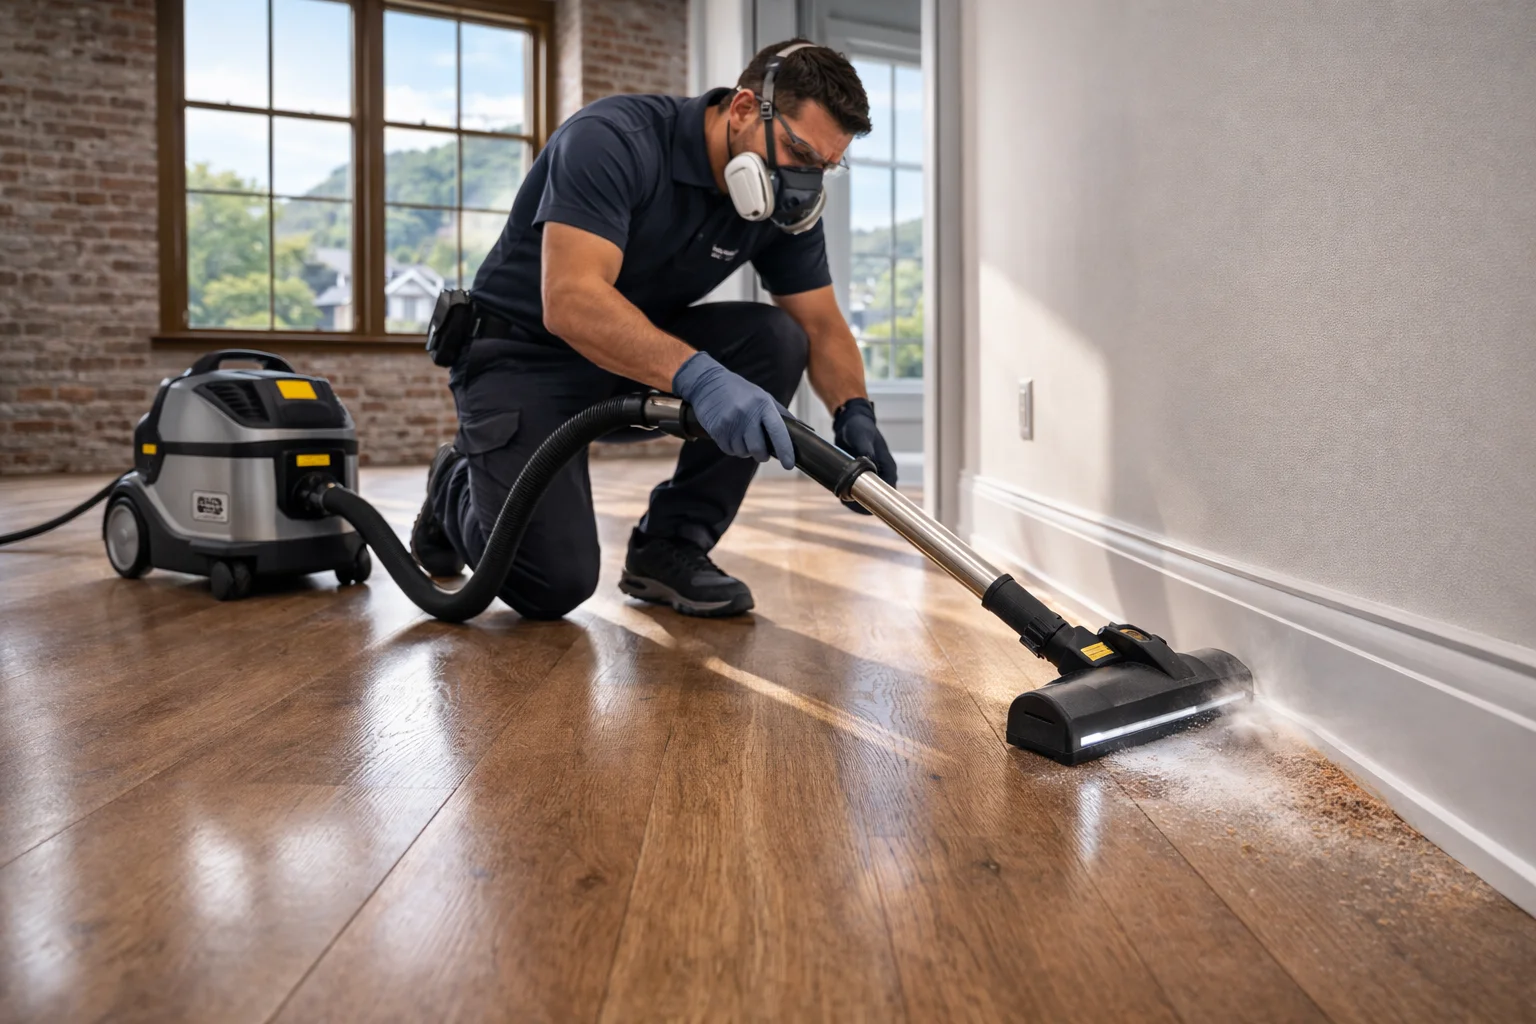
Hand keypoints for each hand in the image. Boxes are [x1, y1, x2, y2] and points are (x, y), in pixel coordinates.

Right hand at [673, 352, 794, 468]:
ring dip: (745, 450)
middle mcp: (747, 414)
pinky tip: (731, 434)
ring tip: (742, 436)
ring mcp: (730, 422)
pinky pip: (729, 450)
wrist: (708, 383)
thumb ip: (780, 414)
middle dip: (762, 455)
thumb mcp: (762, 396)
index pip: (777, 432)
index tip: (789, 465)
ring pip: (743, 452)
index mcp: (762, 404)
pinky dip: (732, 447)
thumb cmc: (740, 391)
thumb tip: (800, 431)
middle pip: (758, 449)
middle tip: (762, 452)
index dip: (785, 450)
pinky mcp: (717, 429)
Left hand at [833, 397, 896, 513]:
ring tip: (842, 499)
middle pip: (879, 496)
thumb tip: (867, 461)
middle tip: (848, 502)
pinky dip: (850, 494)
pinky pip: (858, 490)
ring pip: (868, 495)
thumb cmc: (859, 427)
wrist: (850, 422)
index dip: (880, 501)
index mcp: (887, 466)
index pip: (889, 490)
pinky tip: (841, 495)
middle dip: (865, 503)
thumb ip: (865, 449)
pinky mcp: (861, 476)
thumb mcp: (861, 436)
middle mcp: (882, 473)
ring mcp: (872, 475)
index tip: (867, 507)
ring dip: (857, 500)